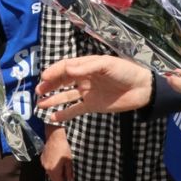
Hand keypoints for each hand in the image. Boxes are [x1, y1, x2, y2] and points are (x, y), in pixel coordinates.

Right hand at [35, 55, 151, 122]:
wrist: (142, 89)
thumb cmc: (125, 71)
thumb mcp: (107, 64)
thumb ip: (87, 67)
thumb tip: (67, 70)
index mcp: (87, 65)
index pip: (66, 67)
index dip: (54, 71)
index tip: (44, 77)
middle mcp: (84, 78)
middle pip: (62, 81)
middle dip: (49, 85)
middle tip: (38, 91)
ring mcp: (87, 92)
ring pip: (65, 95)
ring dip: (53, 99)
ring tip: (40, 104)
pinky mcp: (92, 105)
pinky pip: (75, 109)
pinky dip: (64, 113)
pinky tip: (53, 116)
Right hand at [42, 125, 73, 180]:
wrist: (53, 136)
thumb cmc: (63, 148)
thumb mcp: (69, 160)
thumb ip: (69, 172)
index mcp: (54, 171)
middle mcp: (47, 169)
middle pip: (53, 179)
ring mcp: (44, 164)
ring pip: (50, 173)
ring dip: (55, 176)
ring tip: (61, 177)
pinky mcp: (42, 159)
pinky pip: (47, 168)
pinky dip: (52, 170)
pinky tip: (56, 167)